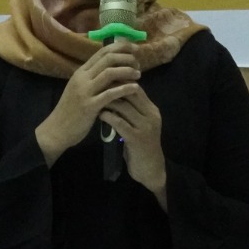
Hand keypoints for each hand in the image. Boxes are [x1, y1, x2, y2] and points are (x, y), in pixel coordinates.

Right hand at [35, 41, 139, 165]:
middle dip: (127, 57)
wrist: (57, 129)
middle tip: (138, 63)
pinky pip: (110, 94)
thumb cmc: (71, 110)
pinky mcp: (89, 106)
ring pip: (109, 73)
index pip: (103, 51)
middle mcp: (82, 77)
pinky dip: (124, 89)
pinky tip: (135, 88)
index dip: (121, 47)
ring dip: (127, 71)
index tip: (135, 49)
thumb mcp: (80, 88)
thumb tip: (113, 67)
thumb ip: (93, 77)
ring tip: (138, 74)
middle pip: (108, 58)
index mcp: (81, 72)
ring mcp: (85, 91)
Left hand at [101, 86, 165, 205]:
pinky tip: (100, 114)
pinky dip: (109, 117)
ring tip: (95, 98)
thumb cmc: (141, 145)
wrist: (150, 169)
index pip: (137, 89)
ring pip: (125, 107)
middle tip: (97, 85)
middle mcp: (151, 116)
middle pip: (131, 94)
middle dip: (113, 88)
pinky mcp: (137, 139)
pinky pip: (121, 123)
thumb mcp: (139, 124)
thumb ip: (132, 110)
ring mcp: (145, 127)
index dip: (121, 81)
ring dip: (108, 101)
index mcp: (152, 110)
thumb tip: (116, 92)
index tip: (105, 78)